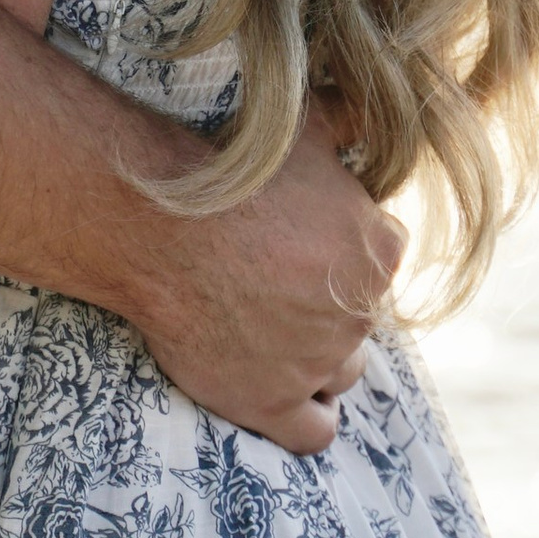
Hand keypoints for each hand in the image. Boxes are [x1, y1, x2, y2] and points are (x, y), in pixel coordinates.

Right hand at [125, 112, 404, 456]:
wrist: (160, 224)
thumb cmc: (231, 173)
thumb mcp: (305, 130)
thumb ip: (352, 121)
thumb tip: (374, 106)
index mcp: (378, 250)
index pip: (377, 264)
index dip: (340, 258)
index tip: (303, 250)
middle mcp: (361, 313)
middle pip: (357, 321)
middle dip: (324, 307)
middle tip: (273, 286)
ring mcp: (319, 362)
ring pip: (339, 373)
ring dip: (315, 361)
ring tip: (269, 336)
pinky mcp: (274, 403)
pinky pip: (313, 432)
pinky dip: (303, 418)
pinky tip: (278, 395)